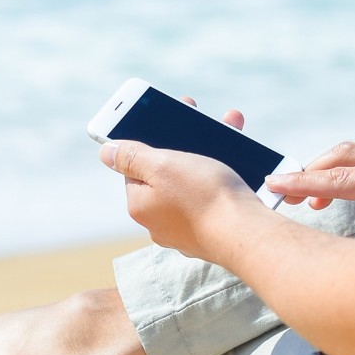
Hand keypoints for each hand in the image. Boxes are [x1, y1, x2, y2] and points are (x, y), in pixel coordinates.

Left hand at [101, 99, 259, 261]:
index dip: (151, 142)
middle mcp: (160, 222)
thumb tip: (106, 152)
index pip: (136, 168)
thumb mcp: (162, 165)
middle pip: (167, 175)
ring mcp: (187, 231)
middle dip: (186, 145)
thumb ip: (131, 156)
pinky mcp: (212, 233)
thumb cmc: (206, 197)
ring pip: (194, 184)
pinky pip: (213, 200)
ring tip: (229, 130)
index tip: (163, 120)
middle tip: (199, 119)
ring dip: (209, 156)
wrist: (249, 234)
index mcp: (141, 205)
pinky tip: (238, 167)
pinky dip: (223, 180)